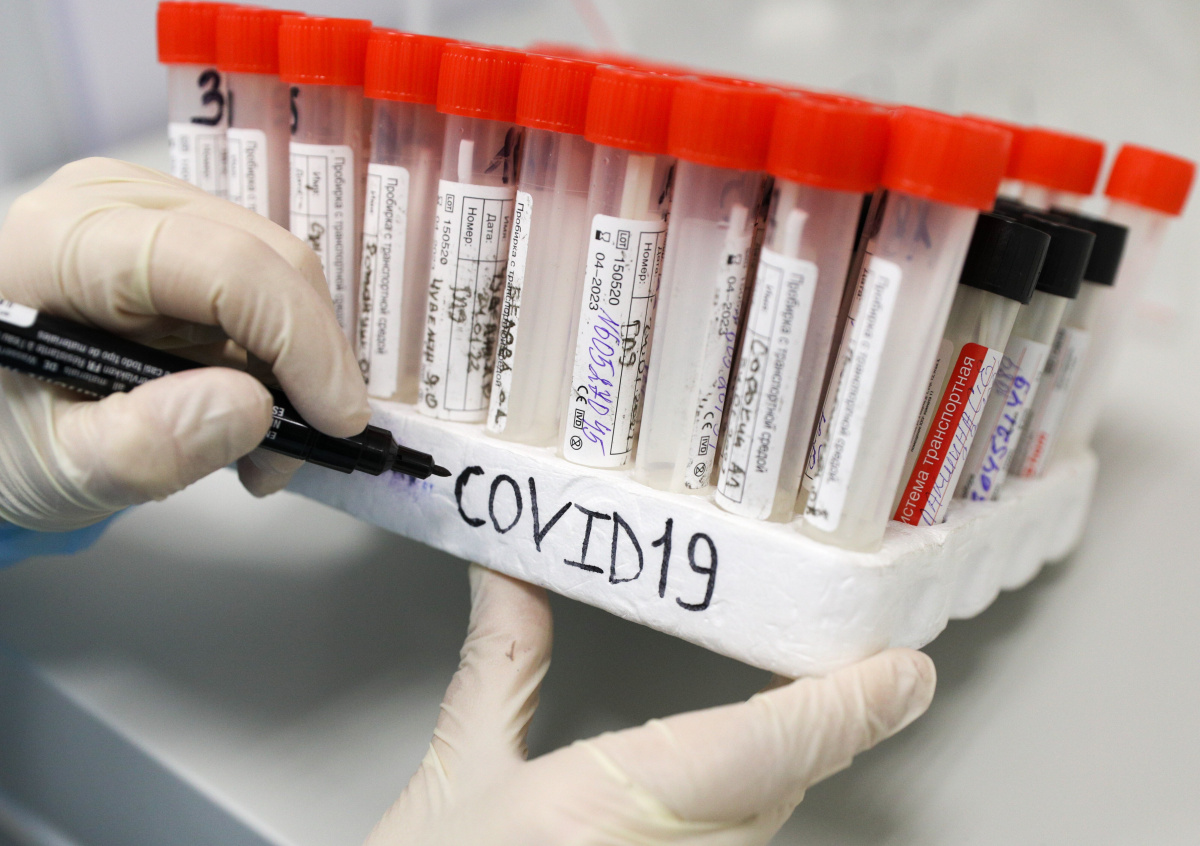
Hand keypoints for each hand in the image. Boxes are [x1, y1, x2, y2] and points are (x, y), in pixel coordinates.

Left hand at [0, 158, 367, 530]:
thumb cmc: (0, 439)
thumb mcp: (56, 467)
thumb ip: (142, 445)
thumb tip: (251, 407)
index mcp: (65, 242)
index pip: (224, 265)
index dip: (300, 340)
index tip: (337, 421)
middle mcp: (116, 204)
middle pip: (267, 261)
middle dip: (307, 363)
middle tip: (297, 454)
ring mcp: (154, 215)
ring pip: (279, 276)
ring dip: (296, 370)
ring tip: (261, 453)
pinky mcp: (181, 241)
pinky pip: (264, 291)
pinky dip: (279, 361)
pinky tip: (249, 416)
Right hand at [365, 564, 935, 845]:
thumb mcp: (457, 778)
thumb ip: (502, 668)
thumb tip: (513, 579)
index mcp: (613, 806)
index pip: (768, 746)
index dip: (845, 706)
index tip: (903, 672)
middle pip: (782, 783)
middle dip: (825, 722)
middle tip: (870, 667)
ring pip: (764, 823)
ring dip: (790, 765)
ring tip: (824, 705)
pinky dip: (752, 806)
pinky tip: (743, 780)